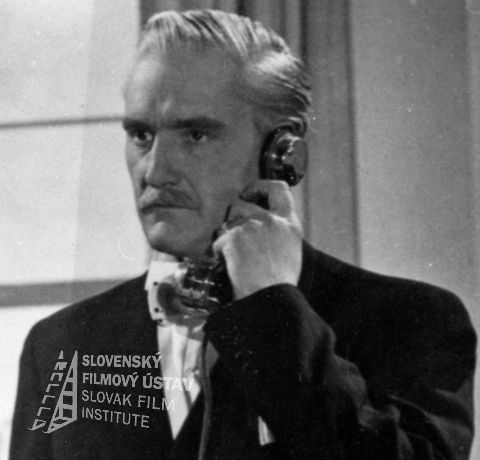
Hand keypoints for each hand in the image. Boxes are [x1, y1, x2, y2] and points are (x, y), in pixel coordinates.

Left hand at [212, 180, 302, 299]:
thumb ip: (280, 232)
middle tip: (233, 233)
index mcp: (289, 223)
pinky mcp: (233, 236)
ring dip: (226, 236)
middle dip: (233, 217)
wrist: (268, 297)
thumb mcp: (290, 251)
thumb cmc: (279, 282)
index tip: (250, 193)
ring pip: (227, 221)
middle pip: (242, 203)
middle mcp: (271, 219)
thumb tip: (266, 225)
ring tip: (234, 256)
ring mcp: (251, 226)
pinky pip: (219, 240)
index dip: (260, 187)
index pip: (278, 189)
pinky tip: (230, 265)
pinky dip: (221, 252)